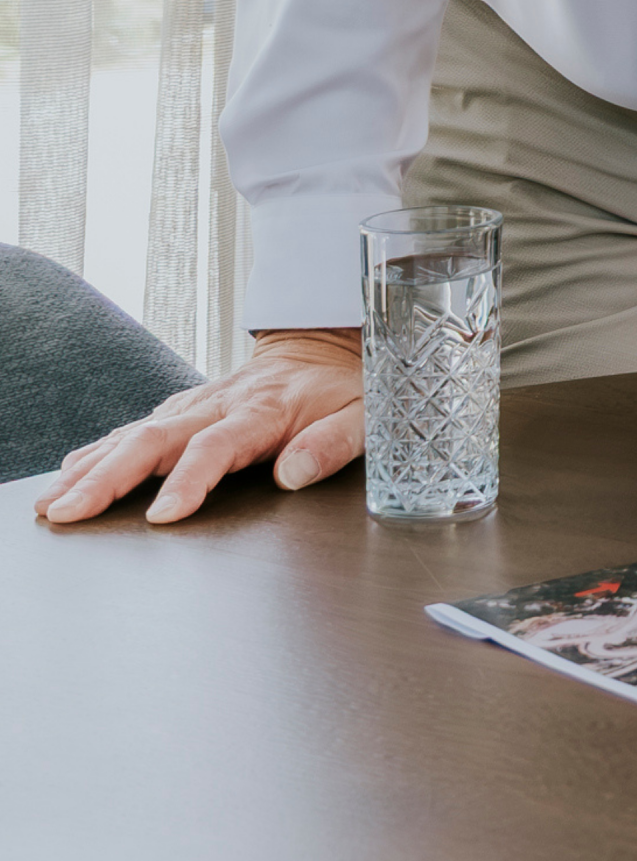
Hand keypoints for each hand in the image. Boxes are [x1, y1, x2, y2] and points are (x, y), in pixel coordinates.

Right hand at [34, 328, 366, 527]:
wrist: (325, 345)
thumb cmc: (342, 388)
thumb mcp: (361, 416)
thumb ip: (330, 446)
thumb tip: (292, 475)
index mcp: (263, 412)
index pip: (217, 446)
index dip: (190, 480)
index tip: (163, 515)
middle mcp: (219, 405)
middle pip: (155, 440)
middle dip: (108, 478)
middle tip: (70, 513)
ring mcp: (195, 404)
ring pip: (132, 434)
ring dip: (89, 469)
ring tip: (51, 504)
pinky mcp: (181, 408)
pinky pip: (132, 429)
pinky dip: (96, 452)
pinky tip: (66, 475)